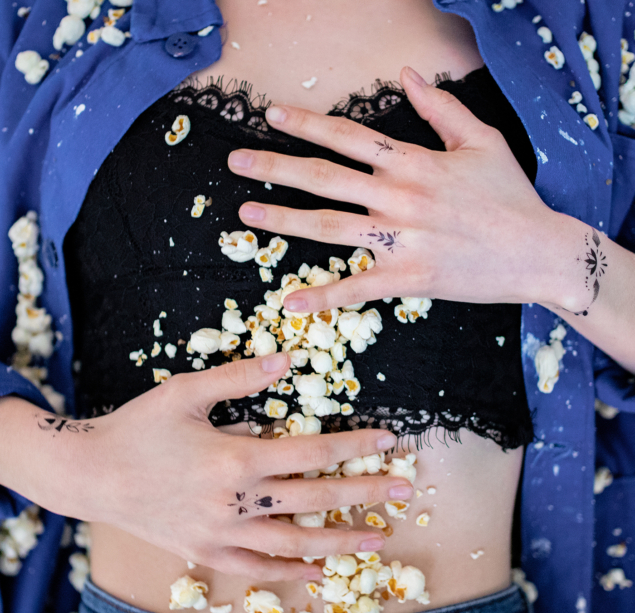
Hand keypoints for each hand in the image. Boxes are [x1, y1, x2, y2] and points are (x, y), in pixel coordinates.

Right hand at [57, 353, 409, 580]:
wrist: (90, 474)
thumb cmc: (138, 427)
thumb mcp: (186, 392)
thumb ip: (240, 377)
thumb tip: (286, 359)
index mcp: (235, 459)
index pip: (313, 453)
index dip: (355, 447)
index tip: (388, 442)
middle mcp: (235, 503)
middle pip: (314, 500)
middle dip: (365, 495)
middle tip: (404, 492)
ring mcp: (220, 534)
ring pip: (293, 544)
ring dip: (339, 541)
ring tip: (375, 540)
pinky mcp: (204, 552)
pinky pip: (256, 569)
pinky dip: (290, 572)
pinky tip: (315, 572)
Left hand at [228, 66, 569, 312]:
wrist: (539, 251)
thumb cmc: (511, 196)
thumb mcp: (482, 140)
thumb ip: (440, 106)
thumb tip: (407, 73)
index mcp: (413, 161)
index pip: (348, 136)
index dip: (306, 123)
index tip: (271, 115)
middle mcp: (399, 195)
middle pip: (325, 176)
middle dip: (275, 165)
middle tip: (235, 160)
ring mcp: (401, 237)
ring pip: (329, 225)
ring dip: (283, 219)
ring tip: (246, 213)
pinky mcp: (409, 277)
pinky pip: (358, 286)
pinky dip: (324, 295)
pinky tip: (291, 302)